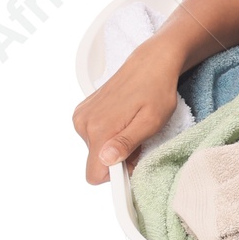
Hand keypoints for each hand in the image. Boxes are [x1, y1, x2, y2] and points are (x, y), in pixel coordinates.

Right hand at [72, 39, 182, 183]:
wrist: (150, 64)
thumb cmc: (156, 92)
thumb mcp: (150, 122)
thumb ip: (126, 143)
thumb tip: (106, 159)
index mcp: (99, 129)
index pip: (94, 175)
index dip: (116, 176)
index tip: (132, 162)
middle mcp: (84, 124)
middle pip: (97, 163)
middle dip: (118, 158)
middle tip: (138, 139)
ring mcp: (82, 117)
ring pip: (96, 150)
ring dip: (114, 146)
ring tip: (132, 126)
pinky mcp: (83, 112)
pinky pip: (93, 137)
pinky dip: (109, 134)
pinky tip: (123, 119)